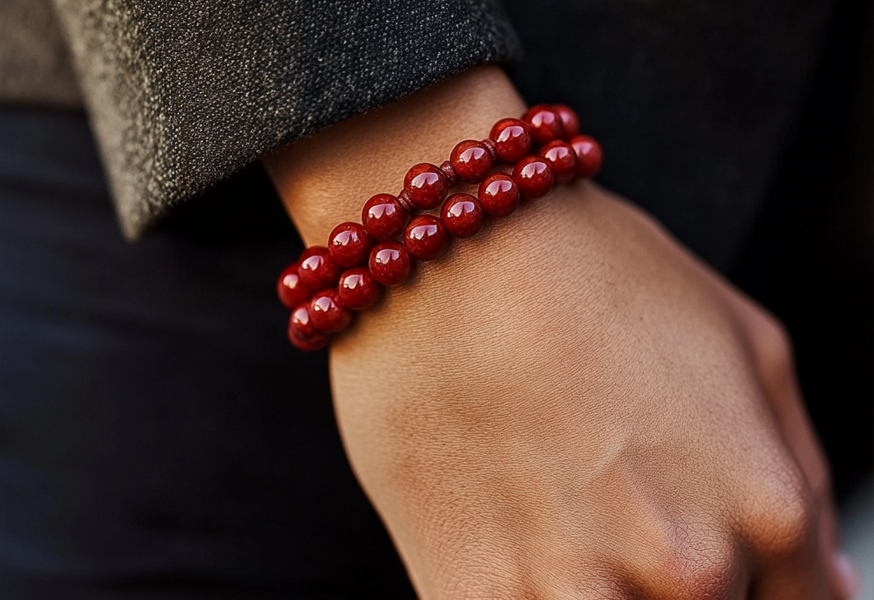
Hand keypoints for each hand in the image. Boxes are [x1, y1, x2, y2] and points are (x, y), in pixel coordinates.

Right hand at [264, 66, 856, 598]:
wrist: (444, 244)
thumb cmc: (593, 272)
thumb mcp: (746, 342)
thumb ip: (802, 478)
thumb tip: (828, 590)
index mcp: (765, 510)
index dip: (752, 586)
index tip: (690, 541)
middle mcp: (682, 569)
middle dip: (664, 580)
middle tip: (609, 500)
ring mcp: (570, 595)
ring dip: (592, 587)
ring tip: (553, 503)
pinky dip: (520, 590)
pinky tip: (503, 518)